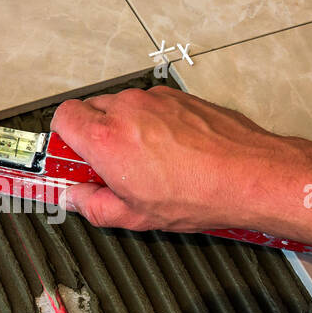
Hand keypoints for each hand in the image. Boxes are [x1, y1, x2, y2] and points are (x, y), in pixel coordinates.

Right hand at [51, 86, 305, 231]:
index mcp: (107, 139)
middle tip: (111, 166)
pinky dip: (153, 124)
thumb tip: (77, 198)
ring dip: (126, 129)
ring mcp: (155, 99)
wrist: (249, 174)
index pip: (62, 117)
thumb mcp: (135, 216)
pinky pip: (152, 106)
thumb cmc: (199, 193)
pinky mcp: (178, 96)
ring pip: (123, 108)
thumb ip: (94, 206)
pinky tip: (172, 152)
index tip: (75, 160)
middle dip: (95, 136)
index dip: (64, 139)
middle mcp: (127, 109)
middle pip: (91, 110)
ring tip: (149, 163)